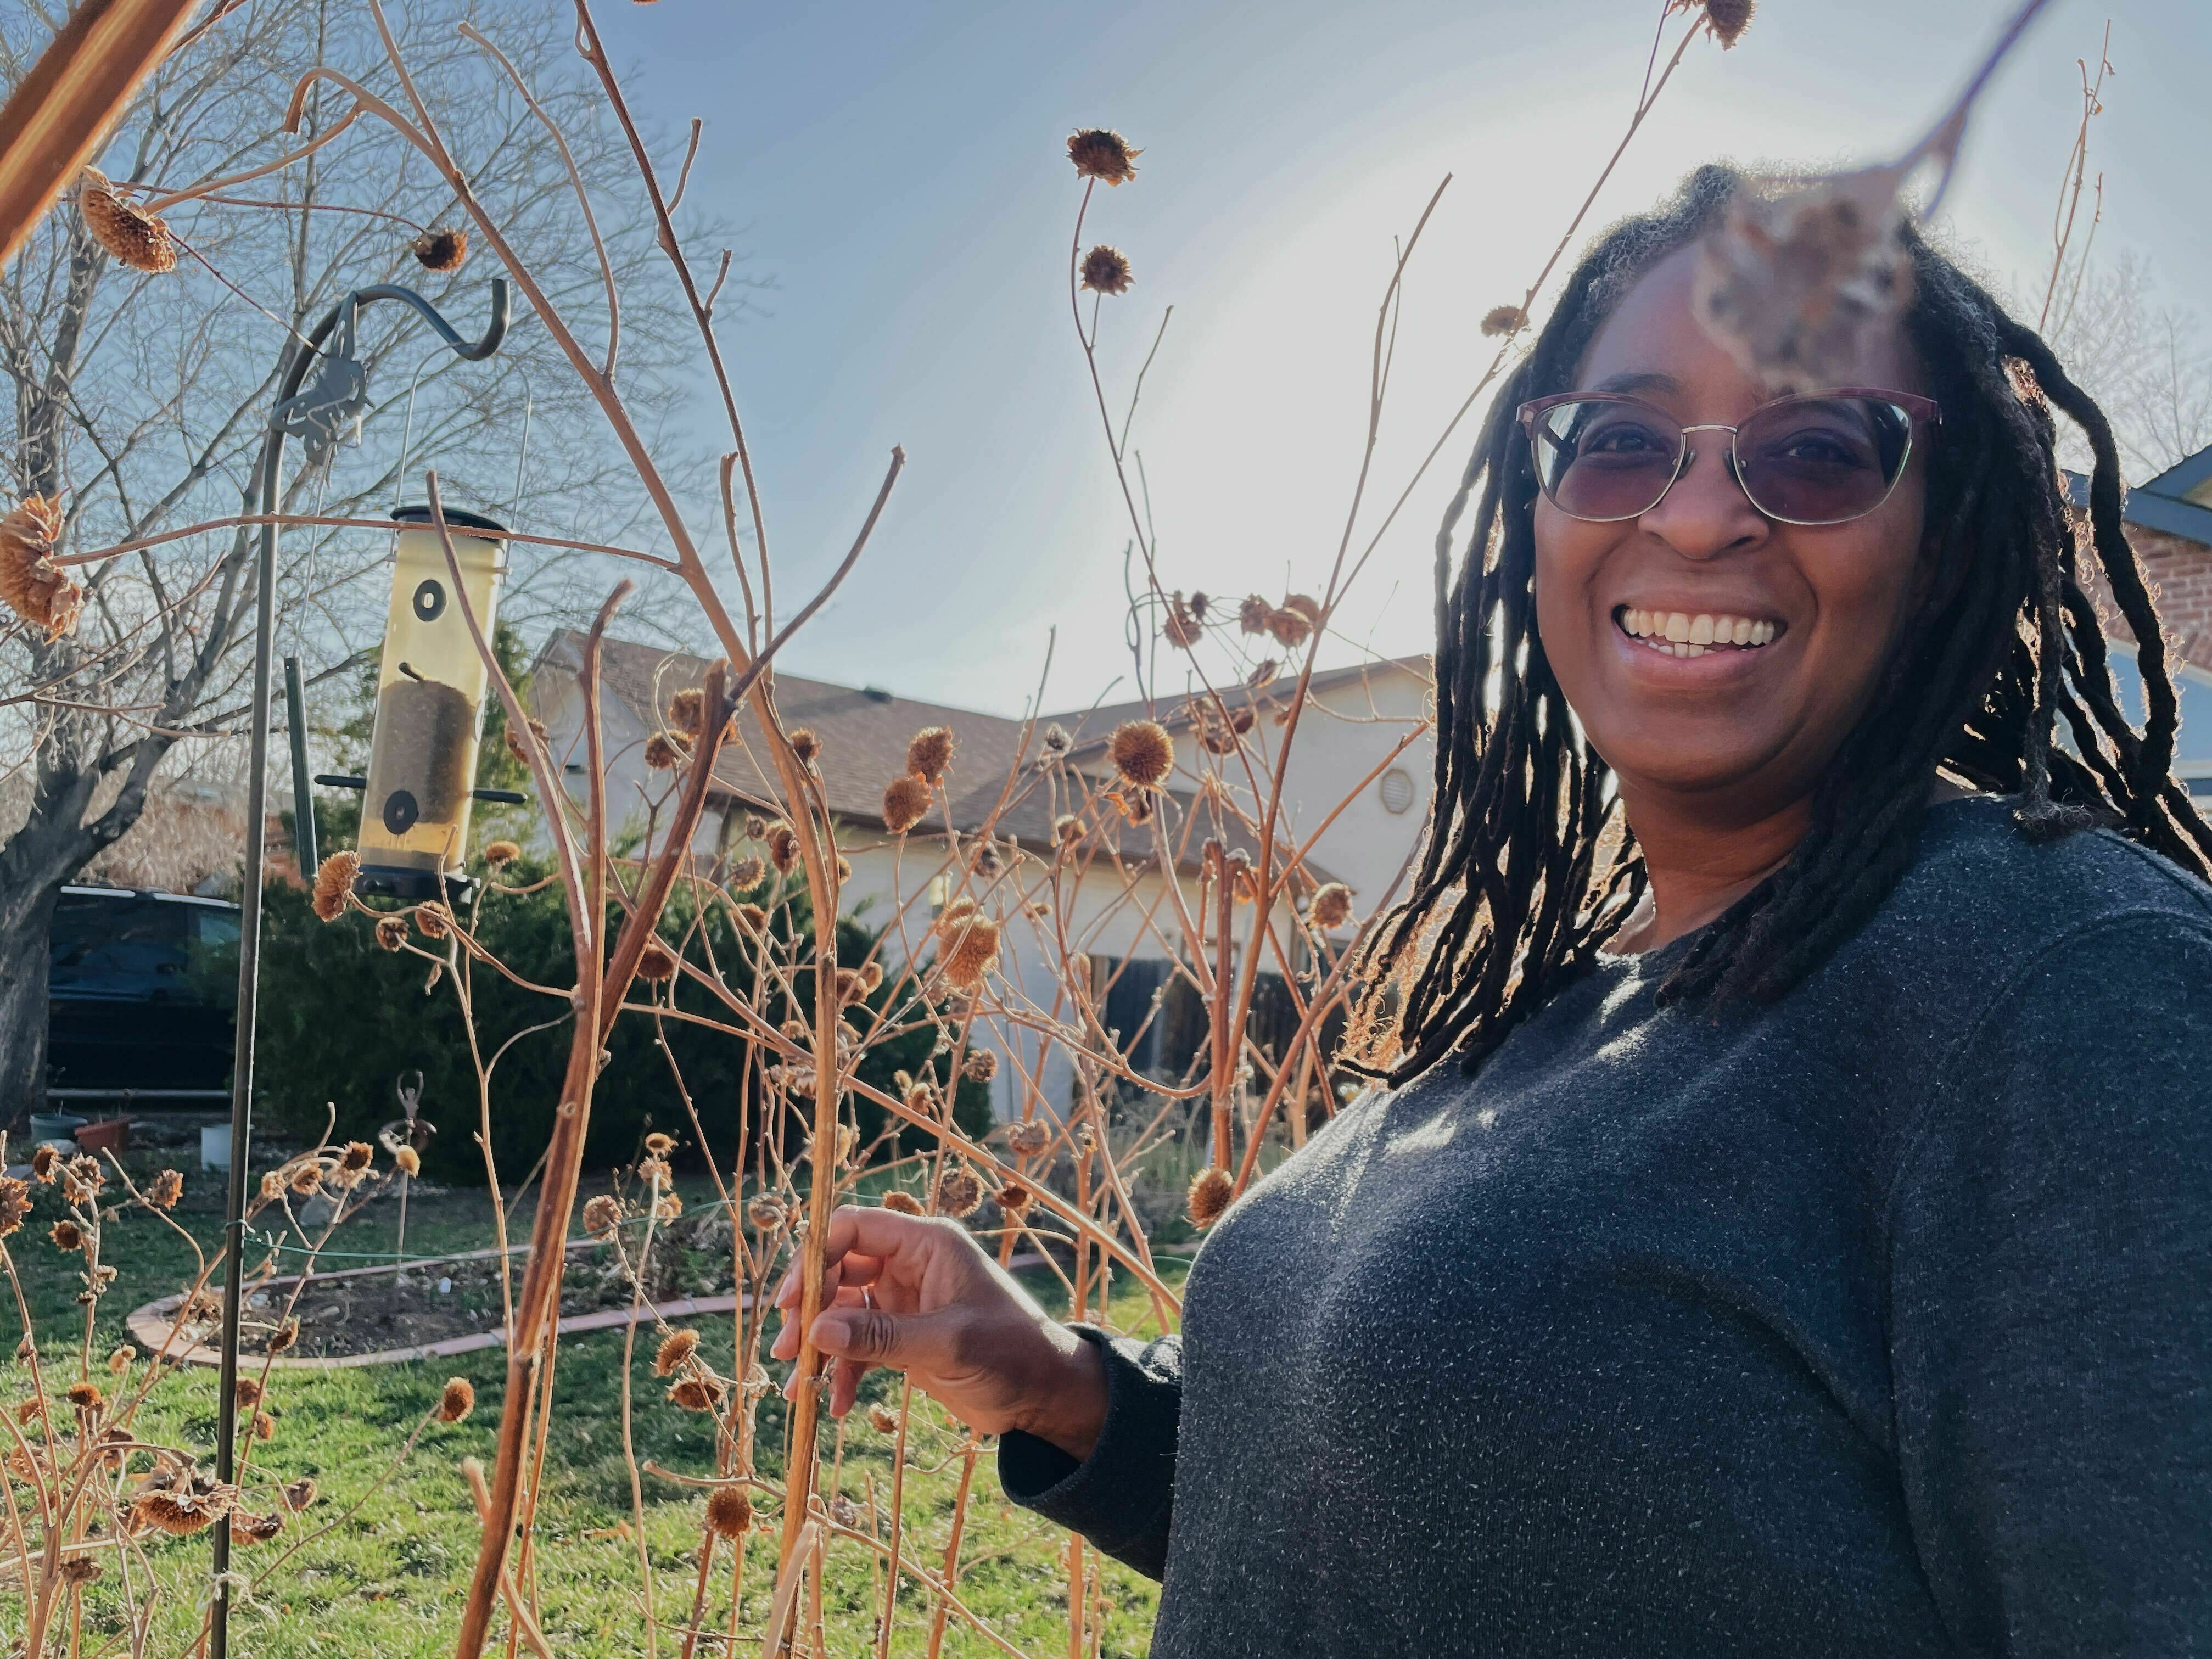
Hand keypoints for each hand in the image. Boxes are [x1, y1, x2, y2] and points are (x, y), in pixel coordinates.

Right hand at [771, 1206, 1108, 1460]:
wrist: (1045, 1394)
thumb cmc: (1011, 1354)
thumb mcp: (947, 1344)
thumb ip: (882, 1337)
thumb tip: (817, 1330)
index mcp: (927, 1245)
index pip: (854, 1229)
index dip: (815, 1258)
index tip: (790, 1302)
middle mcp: (910, 1265)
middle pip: (838, 1270)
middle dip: (809, 1309)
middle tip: (786, 1348)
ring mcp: (904, 1301)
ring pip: (842, 1312)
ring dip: (818, 1347)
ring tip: (799, 1387)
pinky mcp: (903, 1336)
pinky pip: (858, 1345)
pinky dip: (843, 1371)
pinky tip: (836, 1404)